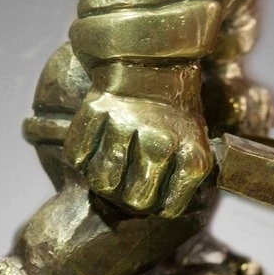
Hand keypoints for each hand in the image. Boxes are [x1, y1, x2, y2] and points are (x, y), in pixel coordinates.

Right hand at [64, 89, 212, 216]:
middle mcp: (162, 143)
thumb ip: (183, 179)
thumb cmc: (174, 114)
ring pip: (103, 182)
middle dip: (129, 202)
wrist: (153, 62)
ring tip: (110, 171)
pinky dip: (81, 159)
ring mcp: (128, 128)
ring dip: (103, 182)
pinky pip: (78, 155)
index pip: (169, 209)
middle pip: (136, 201)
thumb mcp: (196, 144)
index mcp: (192, 155)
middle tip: (127, 188)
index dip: (157, 208)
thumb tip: (164, 212)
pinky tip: (94, 150)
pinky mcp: (97, 112)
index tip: (154, 198)